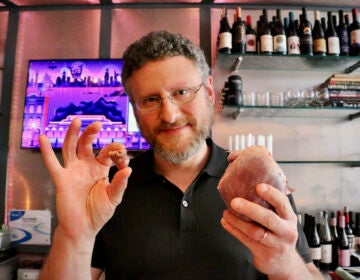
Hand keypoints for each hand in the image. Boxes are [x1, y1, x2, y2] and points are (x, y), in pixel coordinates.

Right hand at [39, 118, 131, 241]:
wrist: (83, 228)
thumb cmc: (98, 212)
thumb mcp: (113, 198)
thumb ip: (120, 184)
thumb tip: (129, 169)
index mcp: (101, 169)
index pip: (107, 153)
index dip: (115, 152)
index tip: (122, 154)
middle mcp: (86, 166)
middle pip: (87, 145)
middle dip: (91, 134)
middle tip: (98, 124)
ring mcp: (73, 171)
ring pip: (71, 148)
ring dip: (73, 135)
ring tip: (77, 121)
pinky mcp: (62, 179)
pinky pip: (52, 163)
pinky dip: (46, 151)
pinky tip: (42, 138)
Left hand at [220, 183, 298, 276]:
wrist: (284, 263)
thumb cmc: (279, 234)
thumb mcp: (282, 219)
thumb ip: (271, 204)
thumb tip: (253, 182)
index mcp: (289, 217)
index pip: (282, 203)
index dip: (271, 194)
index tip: (259, 186)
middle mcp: (286, 231)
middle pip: (268, 218)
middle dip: (250, 209)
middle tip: (235, 201)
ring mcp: (276, 244)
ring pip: (255, 231)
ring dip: (237, 221)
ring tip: (226, 213)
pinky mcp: (265, 254)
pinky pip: (247, 240)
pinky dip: (234, 230)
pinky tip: (226, 222)